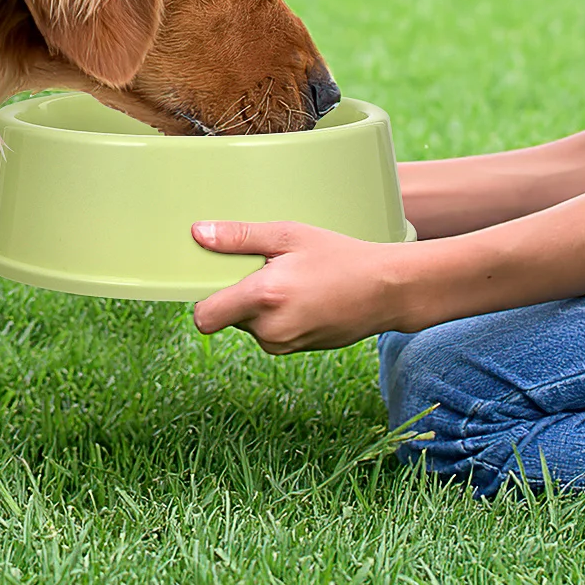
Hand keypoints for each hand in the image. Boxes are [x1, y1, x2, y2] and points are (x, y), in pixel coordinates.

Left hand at [189, 221, 409, 352]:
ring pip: (249, 324)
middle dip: (238, 294)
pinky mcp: (297, 351)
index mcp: (263, 298)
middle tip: (269, 268)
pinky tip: (304, 295)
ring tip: (293, 280)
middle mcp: (269, 329)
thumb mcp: (289, 235)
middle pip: (227, 316)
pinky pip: (270, 332)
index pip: (204, 318)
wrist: (387, 290)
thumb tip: (198, 234)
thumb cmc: (340, 256)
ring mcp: (284, 344)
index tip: (215, 278)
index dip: (203, 298)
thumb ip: (239, 237)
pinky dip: (277, 316)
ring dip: (259, 305)